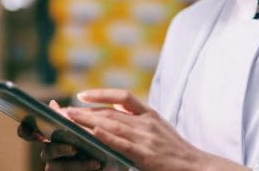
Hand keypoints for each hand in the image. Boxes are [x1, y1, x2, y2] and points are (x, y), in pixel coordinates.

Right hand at [17, 100, 102, 170]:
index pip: (28, 132)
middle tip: (73, 148)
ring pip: (57, 165)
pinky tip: (97, 164)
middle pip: (46, 151)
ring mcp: (55, 165)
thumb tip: (52, 104)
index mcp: (48, 136)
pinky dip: (84, 167)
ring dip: (76, 162)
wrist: (104, 157)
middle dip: (59, 149)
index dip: (25, 129)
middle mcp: (48, 151)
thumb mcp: (80, 125)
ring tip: (93, 159)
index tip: (29, 126)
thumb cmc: (88, 137)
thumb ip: (65, 117)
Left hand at [65, 89, 247, 170]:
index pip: (123, 97)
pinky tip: (91, 132)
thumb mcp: (160, 129)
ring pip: (111, 125)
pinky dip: (106, 136)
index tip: (81, 95)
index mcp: (151, 115)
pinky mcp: (145, 154)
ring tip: (66, 119)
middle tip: (60, 109)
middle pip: (109, 112)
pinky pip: (122, 143)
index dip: (101, 95)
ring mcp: (146, 138)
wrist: (198, 167)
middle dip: (83, 110)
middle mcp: (147, 123)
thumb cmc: (177, 152)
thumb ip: (140, 121)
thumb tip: (114, 117)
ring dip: (86, 121)